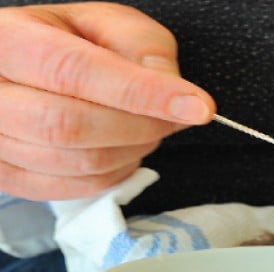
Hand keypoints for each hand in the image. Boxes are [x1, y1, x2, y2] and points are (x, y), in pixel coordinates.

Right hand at [0, 2, 215, 199]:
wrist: (27, 68)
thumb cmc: (68, 42)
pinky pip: (71, 188)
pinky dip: (114, 173)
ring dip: (132, 150)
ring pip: (75, 162)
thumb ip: (142, 45)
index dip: (142, 93)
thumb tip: (171, 89)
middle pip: (71, 125)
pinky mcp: (7, 175)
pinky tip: (126, 149)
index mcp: (6, 40)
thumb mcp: (105, 23)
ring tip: (149, 127)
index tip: (197, 107)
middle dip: (142, 126)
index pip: (74, 71)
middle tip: (176, 116)